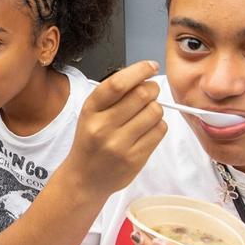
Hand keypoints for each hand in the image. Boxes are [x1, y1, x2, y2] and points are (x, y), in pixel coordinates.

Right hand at [62, 60, 166, 196]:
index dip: (139, 70)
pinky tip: (147, 129)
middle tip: (151, 92)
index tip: (150, 66)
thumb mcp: (91, 114)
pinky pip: (159, 131)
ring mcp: (119, 145)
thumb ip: (114, 95)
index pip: (119, 83)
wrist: (84, 178)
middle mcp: (103, 127)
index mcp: (91, 110)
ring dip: (156, 108)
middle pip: (142, 95)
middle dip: (152, 88)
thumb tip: (145, 76)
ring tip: (146, 114)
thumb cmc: (91, 140)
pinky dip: (158, 125)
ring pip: (155, 112)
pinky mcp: (135, 159)